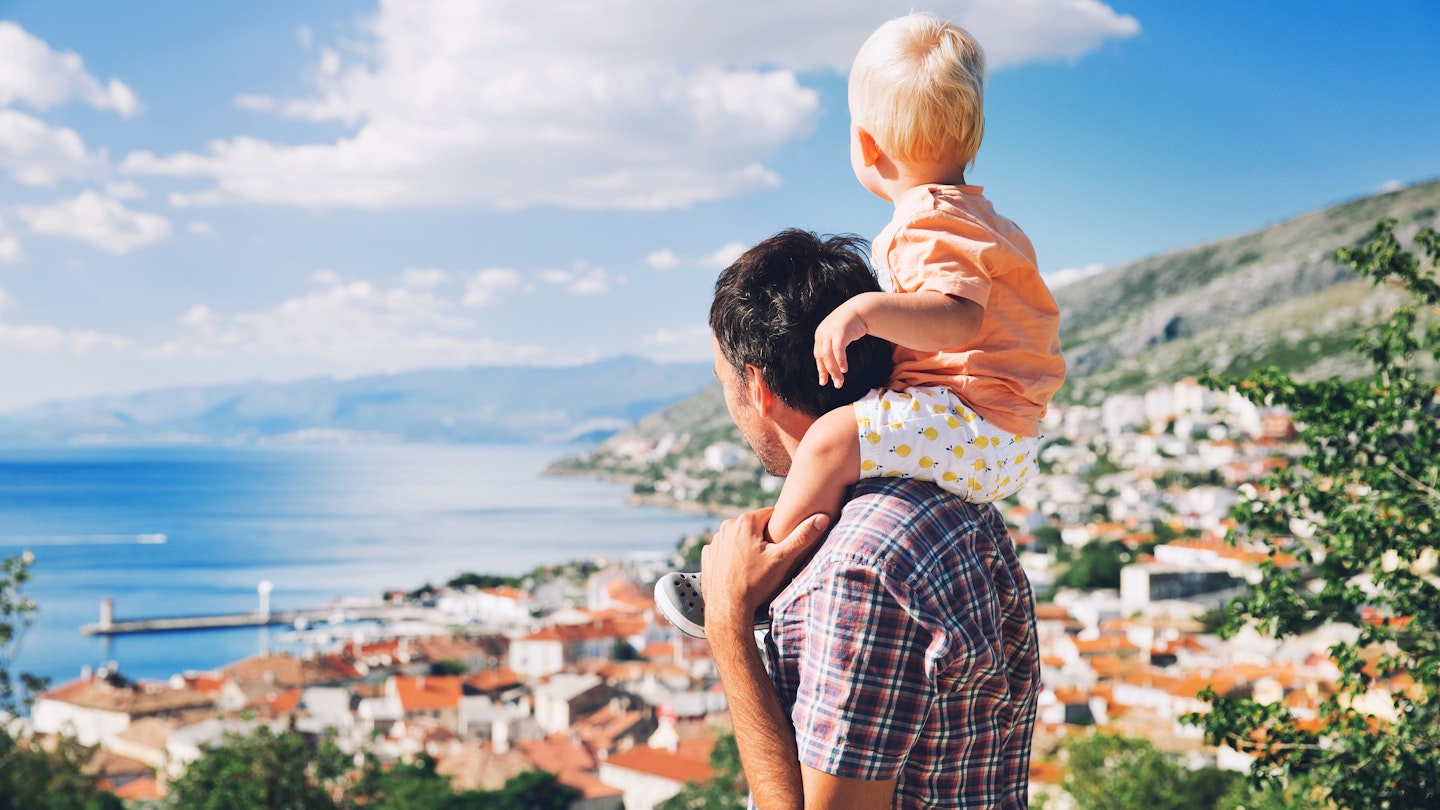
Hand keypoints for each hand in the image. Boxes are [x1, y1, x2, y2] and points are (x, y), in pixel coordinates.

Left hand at [702, 507, 830, 632]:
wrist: (728, 609)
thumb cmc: (755, 584)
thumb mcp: (783, 559)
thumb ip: (802, 537)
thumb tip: (822, 519)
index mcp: (745, 522)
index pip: (771, 515)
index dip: (780, 530)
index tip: (781, 545)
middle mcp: (726, 528)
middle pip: (754, 528)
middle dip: (763, 540)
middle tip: (770, 560)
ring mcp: (715, 542)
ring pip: (739, 539)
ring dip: (747, 548)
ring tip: (755, 568)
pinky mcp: (708, 556)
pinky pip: (726, 551)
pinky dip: (733, 558)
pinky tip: (740, 572)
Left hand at [814, 300, 867, 388]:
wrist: (860, 309)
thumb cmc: (850, 325)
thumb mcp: (838, 336)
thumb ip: (833, 347)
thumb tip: (834, 365)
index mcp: (820, 336)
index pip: (818, 356)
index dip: (821, 370)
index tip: (824, 382)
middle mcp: (822, 334)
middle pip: (823, 358)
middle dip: (829, 373)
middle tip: (837, 385)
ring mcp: (829, 332)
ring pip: (829, 356)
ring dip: (835, 370)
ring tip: (840, 381)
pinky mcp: (839, 331)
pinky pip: (838, 349)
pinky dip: (840, 360)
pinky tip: (845, 370)